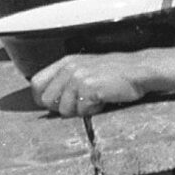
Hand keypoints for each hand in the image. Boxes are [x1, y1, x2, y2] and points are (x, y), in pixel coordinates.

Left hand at [30, 53, 149, 116]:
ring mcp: (78, 77)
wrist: (138, 70)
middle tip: (82, 102)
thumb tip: (46, 101)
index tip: (56, 105)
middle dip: (63, 107)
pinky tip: (103, 100)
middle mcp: (68, 68)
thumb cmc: (113, 74)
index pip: (36, 84)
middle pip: (47, 101)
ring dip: (80, 110)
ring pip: (64, 110)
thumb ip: (65, 81)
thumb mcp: (85, 69)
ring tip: (95, 99)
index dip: (42, 99)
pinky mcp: (89, 87)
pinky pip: (82, 112)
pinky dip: (93, 111)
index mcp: (64, 63)